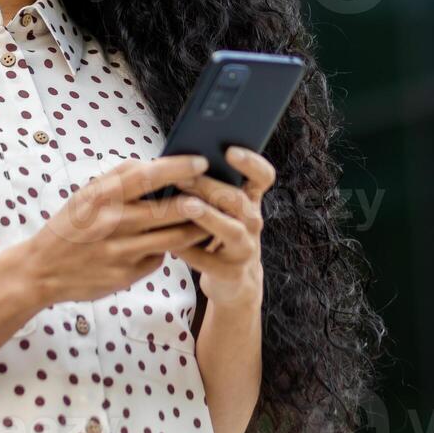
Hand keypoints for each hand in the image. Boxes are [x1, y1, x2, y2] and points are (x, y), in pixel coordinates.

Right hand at [19, 154, 214, 306]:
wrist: (41, 271)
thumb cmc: (68, 225)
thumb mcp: (85, 194)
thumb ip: (119, 179)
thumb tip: (156, 164)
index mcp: (101, 197)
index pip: (147, 176)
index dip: (177, 167)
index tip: (201, 161)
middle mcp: (111, 224)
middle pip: (166, 210)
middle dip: (197, 200)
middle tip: (217, 193)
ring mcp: (120, 252)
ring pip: (172, 239)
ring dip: (195, 228)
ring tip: (209, 218)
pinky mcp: (126, 276)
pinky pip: (158, 258)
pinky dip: (169, 249)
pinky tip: (177, 242)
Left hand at [167, 145, 271, 308]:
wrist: (233, 281)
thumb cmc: (217, 233)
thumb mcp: (220, 209)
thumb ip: (207, 188)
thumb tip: (174, 162)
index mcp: (251, 201)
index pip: (263, 176)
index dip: (251, 163)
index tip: (229, 151)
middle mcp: (253, 222)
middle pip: (239, 200)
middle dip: (210, 187)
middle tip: (183, 177)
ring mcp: (245, 249)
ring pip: (231, 230)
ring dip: (208, 216)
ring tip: (185, 205)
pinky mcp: (231, 273)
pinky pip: (209, 261)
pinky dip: (188, 250)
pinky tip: (170, 242)